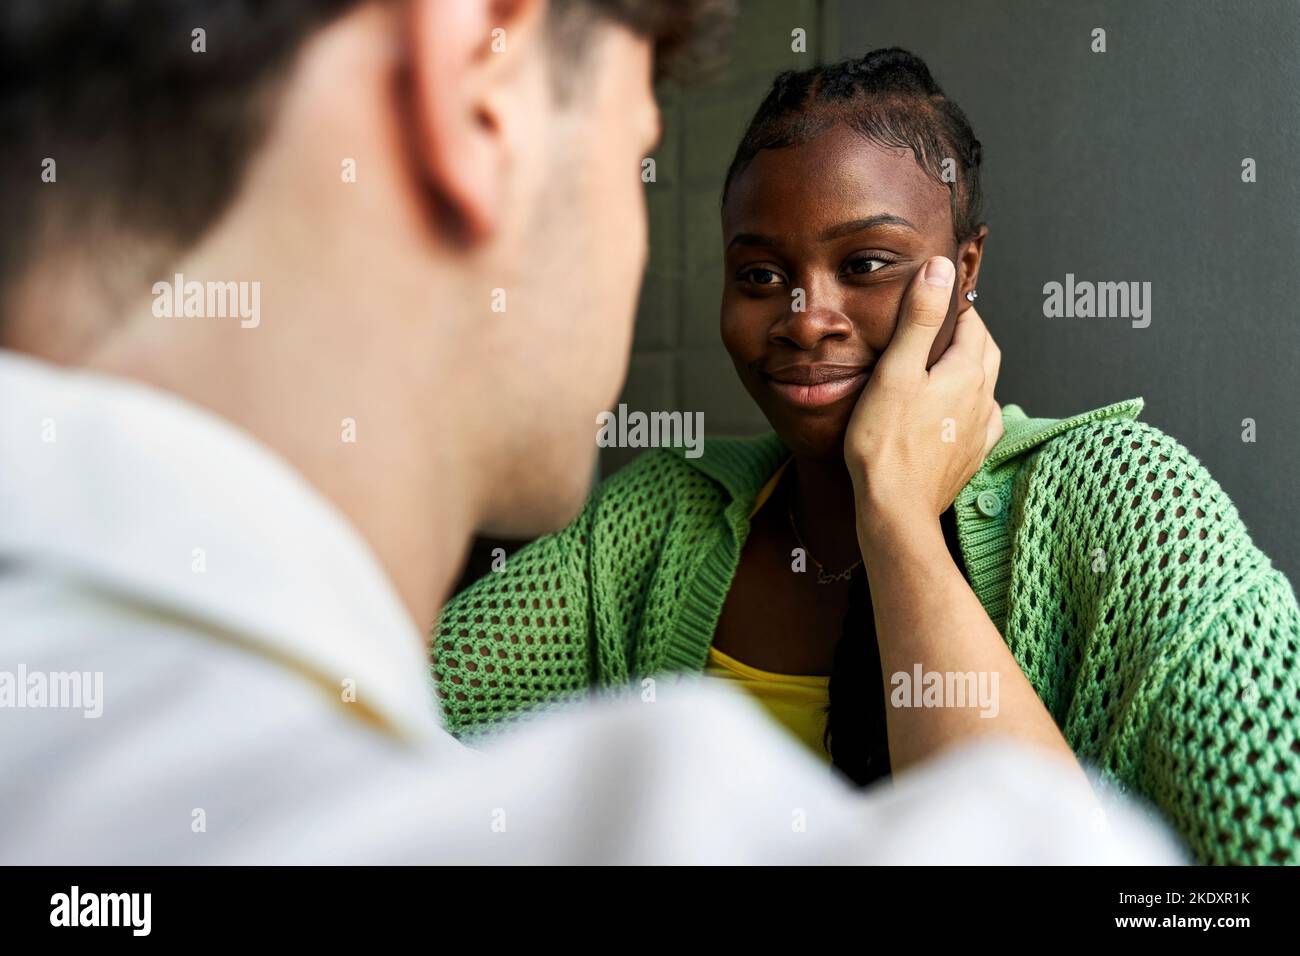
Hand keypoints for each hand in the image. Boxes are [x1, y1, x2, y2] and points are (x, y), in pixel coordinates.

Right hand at [843, 256, 1001, 525]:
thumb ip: (919, 318)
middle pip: (985, 352)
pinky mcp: (971, 457)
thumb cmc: (886, 442)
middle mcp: (983, 399)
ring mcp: (979, 431)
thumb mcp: (896, 370)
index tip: (932, 299)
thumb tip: (940, 270)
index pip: (973, 323)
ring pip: (984, 386)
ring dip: (968, 370)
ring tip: (938, 367)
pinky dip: (969, 407)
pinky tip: (951, 413)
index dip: (953, 307)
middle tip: (937, 327)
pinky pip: (980, 421)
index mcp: (968, 372)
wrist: (895, 509)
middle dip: (967, 334)